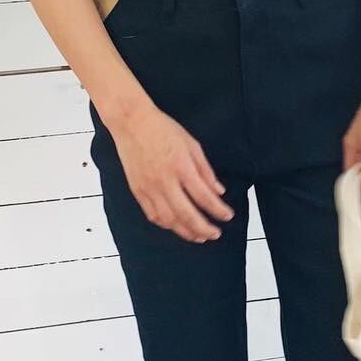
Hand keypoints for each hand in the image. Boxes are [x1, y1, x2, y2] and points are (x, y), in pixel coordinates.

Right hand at [111, 102, 234, 240]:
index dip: (218, 210)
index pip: (204, 196)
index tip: (228, 216)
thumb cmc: (163, 129)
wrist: (132, 123)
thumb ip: (205, 170)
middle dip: (204, 228)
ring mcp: (149, 188)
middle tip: (215, 234)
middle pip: (187, 214)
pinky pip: (153, 215)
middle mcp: (164, 181)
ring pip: (169, 220)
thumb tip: (218, 191)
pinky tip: (176, 226)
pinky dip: (167, 224)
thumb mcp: (192, 144)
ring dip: (185, 232)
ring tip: (199, 237)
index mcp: (181, 167)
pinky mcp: (137, 191)